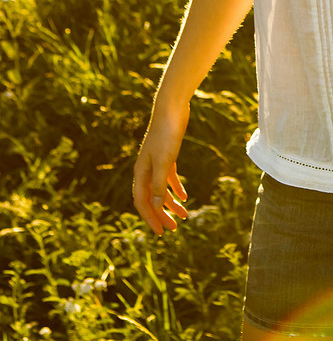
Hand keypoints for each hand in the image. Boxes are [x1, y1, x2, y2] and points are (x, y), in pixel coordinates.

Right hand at [132, 103, 189, 235]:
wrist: (172, 108)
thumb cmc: (167, 134)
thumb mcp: (164, 161)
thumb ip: (159, 184)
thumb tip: (157, 206)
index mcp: (141, 172)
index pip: (142, 202)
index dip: (150, 218)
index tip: (160, 232)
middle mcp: (146, 169)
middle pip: (151, 198)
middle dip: (161, 214)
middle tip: (173, 229)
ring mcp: (156, 162)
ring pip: (161, 189)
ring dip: (171, 203)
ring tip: (184, 216)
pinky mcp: (167, 155)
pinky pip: (169, 178)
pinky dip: (176, 188)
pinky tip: (184, 198)